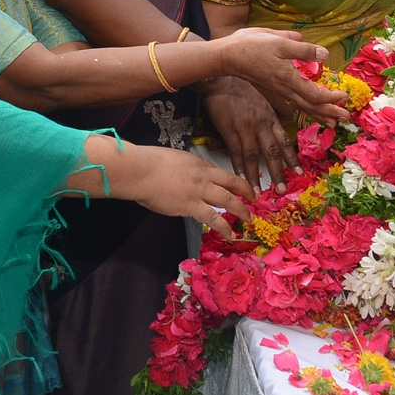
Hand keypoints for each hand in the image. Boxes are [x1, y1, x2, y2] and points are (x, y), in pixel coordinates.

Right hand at [98, 141, 253, 238]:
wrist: (140, 170)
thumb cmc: (147, 164)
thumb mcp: (170, 159)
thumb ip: (180, 169)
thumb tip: (179, 177)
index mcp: (196, 162)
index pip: (218, 171)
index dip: (229, 180)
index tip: (236, 186)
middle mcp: (202, 175)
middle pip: (231, 182)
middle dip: (245, 190)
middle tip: (254, 198)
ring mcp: (199, 190)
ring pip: (228, 199)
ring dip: (241, 210)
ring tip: (249, 219)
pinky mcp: (191, 206)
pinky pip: (213, 218)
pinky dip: (224, 227)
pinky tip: (230, 235)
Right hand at [198, 76, 296, 195]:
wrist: (221, 78)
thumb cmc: (240, 87)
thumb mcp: (261, 99)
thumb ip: (267, 116)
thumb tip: (272, 131)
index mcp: (270, 117)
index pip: (284, 141)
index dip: (291, 158)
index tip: (299, 173)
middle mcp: (261, 124)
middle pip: (272, 152)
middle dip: (278, 172)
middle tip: (282, 191)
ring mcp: (244, 127)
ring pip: (253, 156)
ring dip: (256, 176)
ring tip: (257, 192)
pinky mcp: (228, 129)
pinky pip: (235, 151)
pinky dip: (238, 166)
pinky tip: (240, 178)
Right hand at [219, 28, 348, 124]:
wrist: (226, 56)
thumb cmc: (251, 46)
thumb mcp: (278, 41)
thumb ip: (302, 48)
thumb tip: (324, 54)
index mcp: (288, 78)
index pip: (315, 95)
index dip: (331, 98)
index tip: (344, 96)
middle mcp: (284, 88)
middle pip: (311, 106)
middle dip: (329, 112)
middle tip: (346, 116)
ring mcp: (278, 90)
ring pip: (302, 107)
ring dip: (319, 114)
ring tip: (331, 120)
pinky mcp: (273, 88)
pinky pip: (294, 103)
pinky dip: (306, 108)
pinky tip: (309, 108)